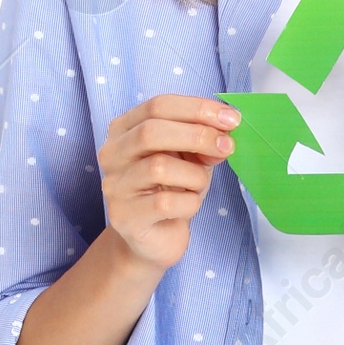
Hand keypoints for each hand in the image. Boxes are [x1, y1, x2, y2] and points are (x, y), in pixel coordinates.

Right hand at [99, 93, 241, 276]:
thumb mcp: (189, 159)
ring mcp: (115, 187)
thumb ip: (201, 142)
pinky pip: (165, 203)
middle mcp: (112, 154)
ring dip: (194, 175)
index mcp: (124, 130)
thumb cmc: (171, 191)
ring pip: (159, 167)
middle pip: (151, 131)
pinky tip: (188, 207)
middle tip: (227, 146)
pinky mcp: (125, 218)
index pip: (158, 106)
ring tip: (198, 186)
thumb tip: (223, 134)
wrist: (155, 239)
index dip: (197, 109)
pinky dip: (189, 203)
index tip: (231, 118)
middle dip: (197, 135)